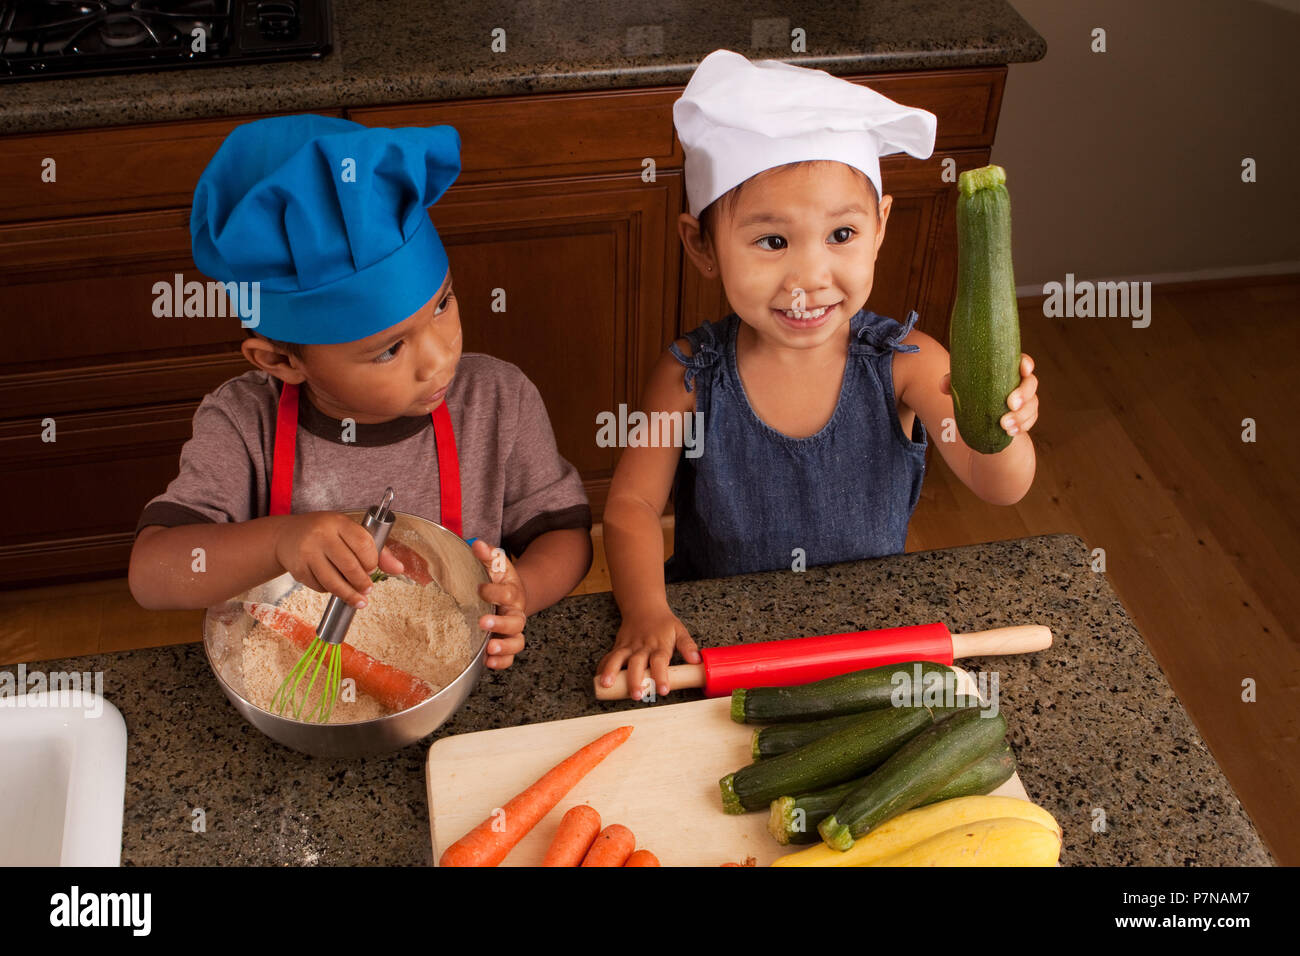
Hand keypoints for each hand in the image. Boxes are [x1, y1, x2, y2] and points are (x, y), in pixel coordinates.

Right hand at [273, 512, 405, 607]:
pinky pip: (320, 586)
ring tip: (359, 600)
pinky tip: (334, 586)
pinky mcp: (298, 569)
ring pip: (333, 581)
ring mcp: (308, 553)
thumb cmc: (325, 533)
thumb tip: (399, 568)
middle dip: (362, 583)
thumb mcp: (350, 532)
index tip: (372, 568)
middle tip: (368, 589)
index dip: (372, 561)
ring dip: (349, 595)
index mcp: (339, 523)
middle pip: (350, 566)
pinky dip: (330, 591)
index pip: (363, 544)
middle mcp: (322, 536)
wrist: (287, 536)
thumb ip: (376, 549)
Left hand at [470, 539, 526, 668]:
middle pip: (515, 621)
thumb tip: (476, 544)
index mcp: (513, 593)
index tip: (480, 589)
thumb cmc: (499, 581)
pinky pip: (510, 658)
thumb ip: (486, 555)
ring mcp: (512, 631)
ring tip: (490, 649)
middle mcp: (515, 613)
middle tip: (483, 622)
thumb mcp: (495, 566)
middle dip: (500, 623)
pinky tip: (488, 663)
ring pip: (517, 641)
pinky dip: (502, 662)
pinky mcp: (506, 644)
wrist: (511, 597)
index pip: (508, 593)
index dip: (494, 592)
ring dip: (504, 646)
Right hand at [596, 607, 699, 700]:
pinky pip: (609, 656)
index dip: (661, 676)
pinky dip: (603, 667)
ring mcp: (628, 646)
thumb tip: (696, 660)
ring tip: (607, 684)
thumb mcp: (680, 631)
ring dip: (612, 671)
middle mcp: (642, 646)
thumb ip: (687, 646)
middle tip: (636, 695)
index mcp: (659, 645)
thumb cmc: (664, 623)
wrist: (644, 607)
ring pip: (618, 658)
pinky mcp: (618, 646)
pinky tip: (599, 678)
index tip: (663, 690)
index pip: (660, 661)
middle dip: (635, 680)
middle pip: (637, 663)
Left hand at [940, 353, 1038, 437]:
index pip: (1023, 362)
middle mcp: (1020, 383)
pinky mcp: (1026, 416)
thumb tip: (943, 386)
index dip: (1027, 364)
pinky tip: (1010, 432)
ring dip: (1021, 416)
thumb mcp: (961, 385)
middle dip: (1024, 394)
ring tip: (1004, 425)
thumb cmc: (972, 390)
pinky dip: (1021, 427)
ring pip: (1032, 405)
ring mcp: (1026, 400)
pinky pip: (1030, 421)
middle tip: (1010, 404)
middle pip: (1031, 384)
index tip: (1024, 370)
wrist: (978, 413)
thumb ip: (952, 382)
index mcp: (1008, 369)